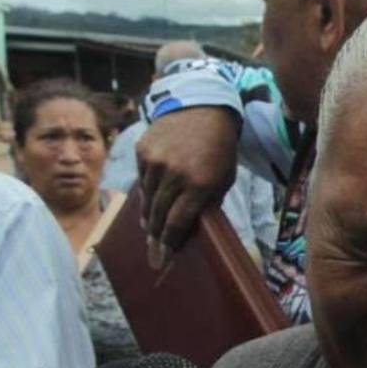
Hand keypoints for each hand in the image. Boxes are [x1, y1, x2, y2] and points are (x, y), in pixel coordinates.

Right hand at [136, 107, 238, 260]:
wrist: (203, 107)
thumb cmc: (219, 148)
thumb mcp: (224, 177)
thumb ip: (209, 203)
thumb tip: (192, 228)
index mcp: (199, 184)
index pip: (177, 222)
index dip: (169, 244)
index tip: (162, 259)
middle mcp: (174, 174)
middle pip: (159, 215)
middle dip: (156, 239)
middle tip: (153, 256)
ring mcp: (155, 161)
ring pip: (147, 200)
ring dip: (149, 218)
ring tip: (150, 231)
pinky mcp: (143, 150)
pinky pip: (141, 180)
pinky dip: (146, 193)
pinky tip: (149, 202)